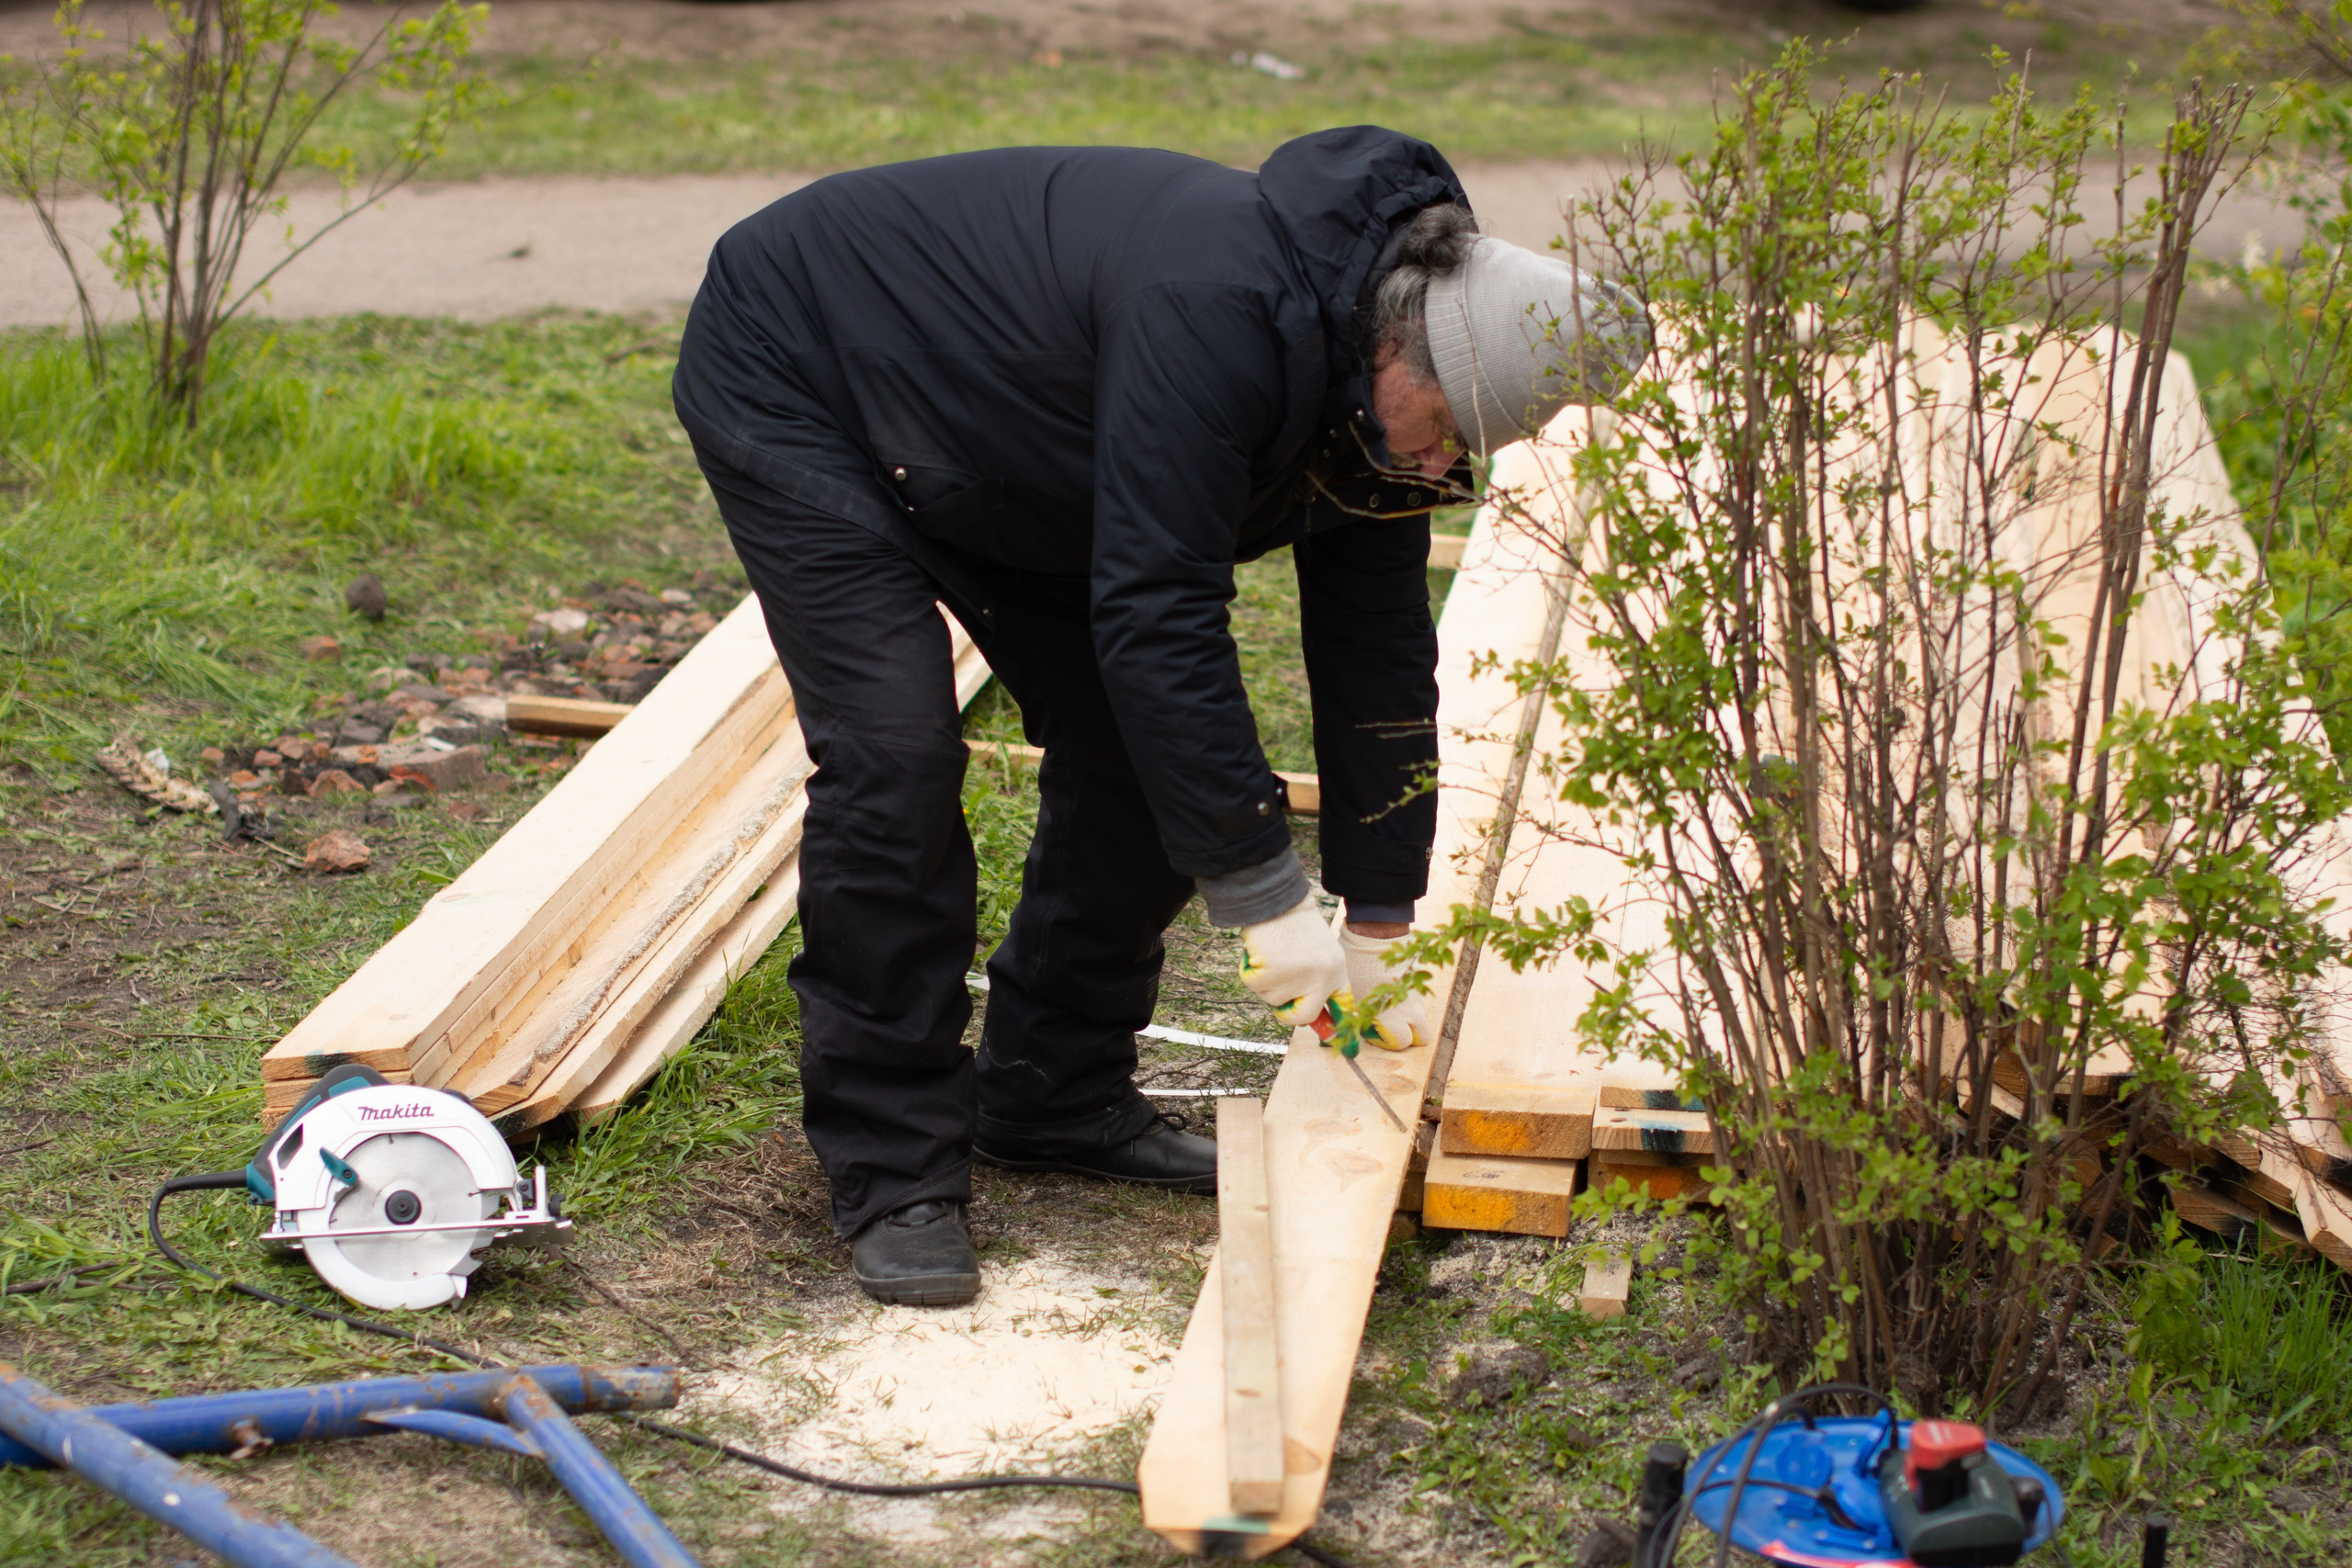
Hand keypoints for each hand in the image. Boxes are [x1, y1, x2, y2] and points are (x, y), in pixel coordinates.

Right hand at [1237, 897, 1351, 1029]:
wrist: (1274, 898)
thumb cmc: (1292, 923)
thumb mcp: (1316, 951)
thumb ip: (1315, 981)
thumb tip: (1305, 1017)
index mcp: (1336, 970)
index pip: (1341, 1006)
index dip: (1335, 1027)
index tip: (1331, 1039)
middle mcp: (1322, 977)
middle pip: (1303, 1016)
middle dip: (1287, 1014)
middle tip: (1279, 1001)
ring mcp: (1298, 977)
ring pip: (1272, 999)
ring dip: (1264, 980)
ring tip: (1269, 953)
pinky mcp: (1274, 973)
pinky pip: (1253, 985)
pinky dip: (1248, 970)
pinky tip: (1256, 950)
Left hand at [1340, 924, 1430, 1050]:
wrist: (1376, 938)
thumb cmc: (1359, 968)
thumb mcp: (1353, 997)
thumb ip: (1360, 1018)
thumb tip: (1355, 1028)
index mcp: (1393, 1018)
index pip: (1401, 1043)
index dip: (1388, 1042)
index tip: (1376, 1033)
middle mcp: (1411, 1011)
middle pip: (1422, 1038)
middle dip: (1409, 1036)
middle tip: (1390, 1026)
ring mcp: (1418, 996)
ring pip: (1422, 1017)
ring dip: (1410, 1018)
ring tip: (1389, 1006)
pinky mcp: (1420, 981)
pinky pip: (1419, 1000)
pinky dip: (1410, 1001)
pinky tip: (1393, 990)